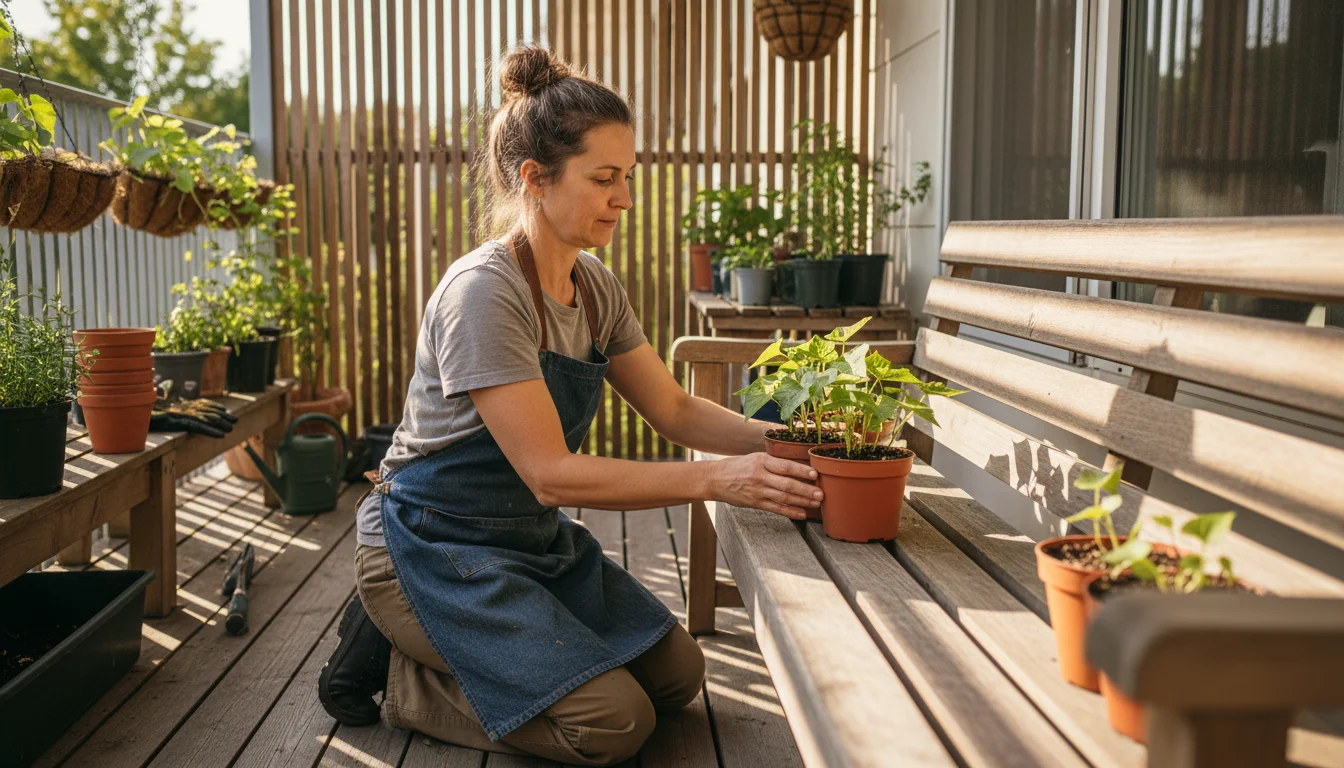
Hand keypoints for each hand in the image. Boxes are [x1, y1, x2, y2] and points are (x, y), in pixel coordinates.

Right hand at [707, 453, 822, 520]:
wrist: (715, 479)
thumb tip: (798, 467)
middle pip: (787, 484)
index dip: (801, 471)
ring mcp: (758, 491)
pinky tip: (802, 514)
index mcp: (761, 461)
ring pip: (784, 497)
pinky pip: (776, 508)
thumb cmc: (738, 466)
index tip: (815, 475)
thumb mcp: (755, 457)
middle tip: (821, 494)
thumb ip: (774, 462)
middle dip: (806, 490)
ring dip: (802, 501)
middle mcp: (760, 476)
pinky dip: (790, 512)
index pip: (785, 466)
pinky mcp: (755, 503)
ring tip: (816, 503)